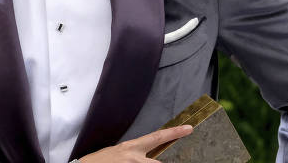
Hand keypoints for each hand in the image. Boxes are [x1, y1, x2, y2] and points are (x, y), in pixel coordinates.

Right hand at [78, 125, 192, 161]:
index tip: (188, 129)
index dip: (174, 133)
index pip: (157, 137)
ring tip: (139, 161)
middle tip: (186, 160)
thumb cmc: (99, 162)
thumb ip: (133, 152)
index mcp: (131, 148)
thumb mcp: (117, 152)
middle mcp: (135, 159)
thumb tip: (147, 155)